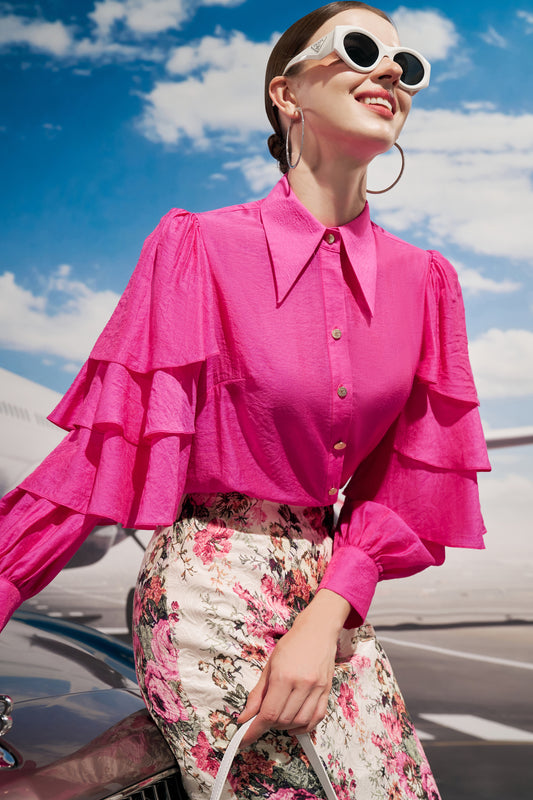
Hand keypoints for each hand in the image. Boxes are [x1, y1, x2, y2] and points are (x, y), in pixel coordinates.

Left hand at [237, 589, 350, 745]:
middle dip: (267, 725)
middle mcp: (302, 684)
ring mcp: (317, 689)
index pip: (268, 713)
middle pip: (282, 720)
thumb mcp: (269, 665)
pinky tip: (293, 724)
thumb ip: (257, 694)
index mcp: (284, 676)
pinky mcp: (327, 692)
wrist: (317, 631)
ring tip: (276, 717)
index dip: (254, 730)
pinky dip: (303, 727)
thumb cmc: (292, 644)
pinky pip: (316, 719)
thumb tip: (245, 717)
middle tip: (260, 719)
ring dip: (284, 726)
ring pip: (299, 722)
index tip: (244, 739)